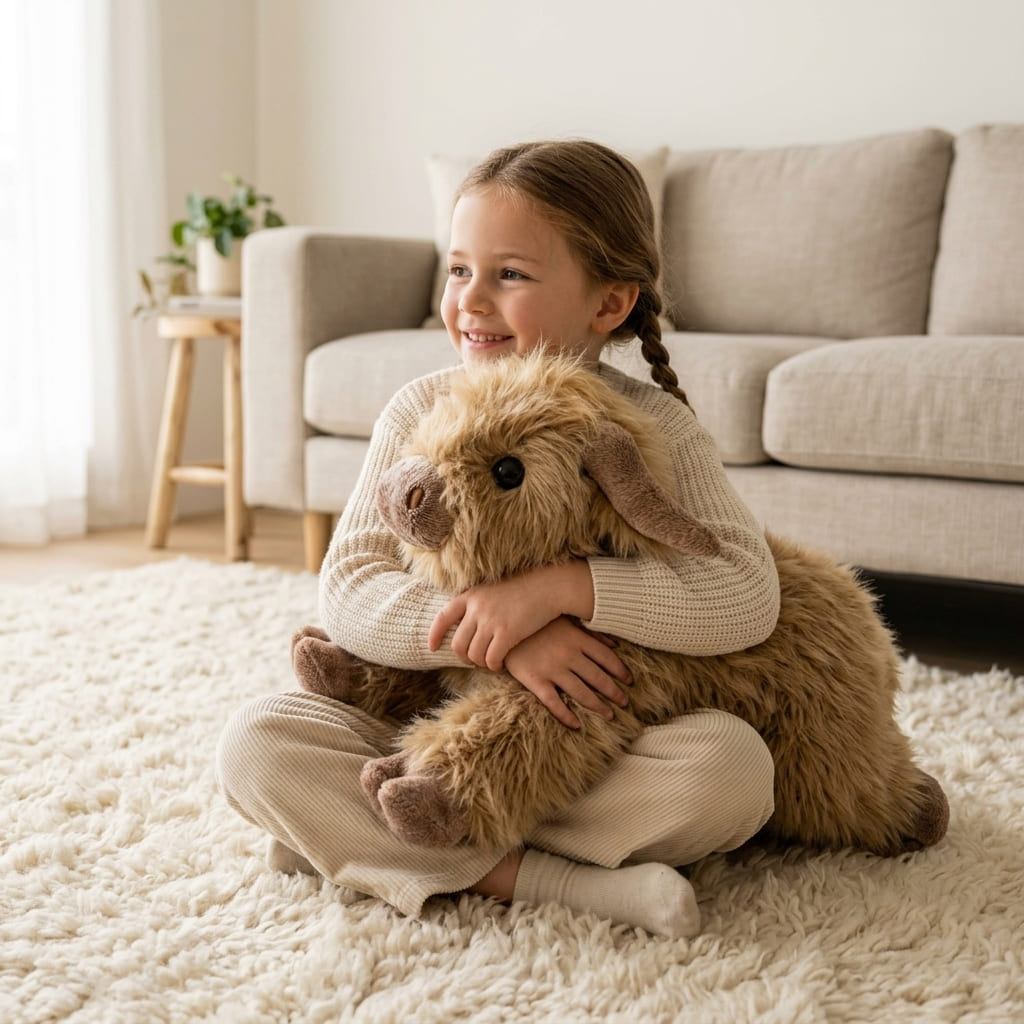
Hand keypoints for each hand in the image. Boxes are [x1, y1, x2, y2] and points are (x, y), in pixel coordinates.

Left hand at [428, 562, 593, 670]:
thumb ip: (478, 605)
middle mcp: (477, 608)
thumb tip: (465, 625)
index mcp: (471, 595)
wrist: (549, 586)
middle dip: (464, 657)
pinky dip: (494, 666)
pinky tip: (500, 665)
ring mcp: (491, 621)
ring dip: (480, 663)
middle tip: (474, 661)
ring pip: (474, 654)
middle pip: (458, 643)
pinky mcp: (507, 633)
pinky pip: (492, 659)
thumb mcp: (494, 590)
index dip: (435, 635)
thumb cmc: (524, 590)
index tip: (432, 647)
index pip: (443, 617)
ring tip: (489, 662)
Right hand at [504, 617, 631, 729]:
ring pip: (581, 692)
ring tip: (609, 715)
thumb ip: (590, 635)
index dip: (621, 671)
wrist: (502, 626)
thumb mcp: (566, 622)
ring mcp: (552, 669)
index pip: (606, 658)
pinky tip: (577, 725)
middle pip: (597, 678)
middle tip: (624, 702)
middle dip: (614, 692)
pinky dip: (566, 716)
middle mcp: (568, 655)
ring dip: (597, 706)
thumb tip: (614, 645)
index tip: (629, 681)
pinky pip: (554, 703)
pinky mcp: (535, 680)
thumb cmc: (536, 622)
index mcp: (577, 639)